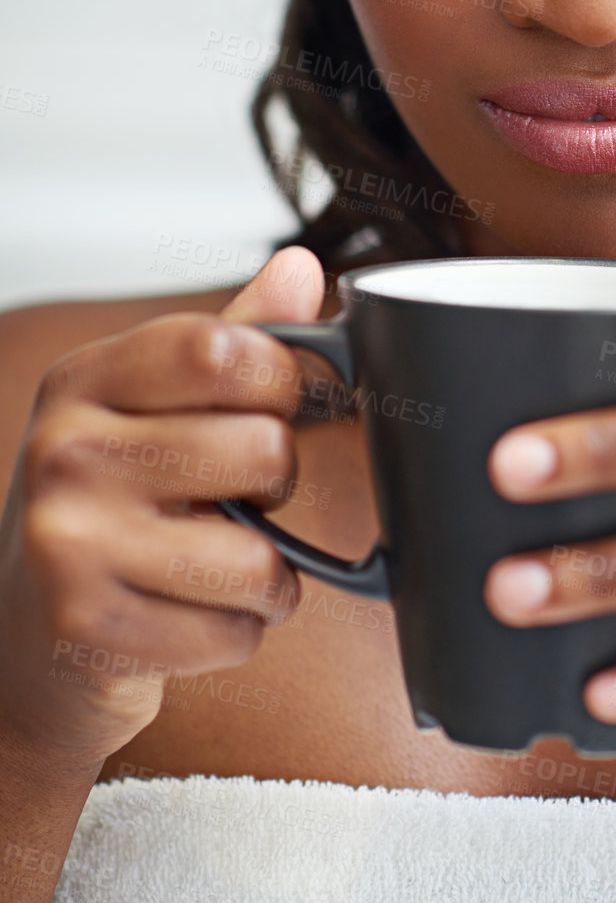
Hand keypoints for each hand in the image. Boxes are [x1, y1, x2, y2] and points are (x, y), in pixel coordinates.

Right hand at [0, 248, 324, 764]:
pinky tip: (188, 615)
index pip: (220, 350)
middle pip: (262, 448)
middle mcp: (65, 453)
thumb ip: (235, 339)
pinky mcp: (90, 632)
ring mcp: (70, 544)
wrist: (22, 634)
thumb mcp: (152, 407)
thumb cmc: (106, 505)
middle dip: (278, 482)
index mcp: (85, 381)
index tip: (276, 402)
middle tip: (234, 495)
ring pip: (258, 557)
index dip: (280, 378)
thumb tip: (301, 268)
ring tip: (215, 563)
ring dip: (265, 575)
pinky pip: (235, 632)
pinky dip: (235, 632)